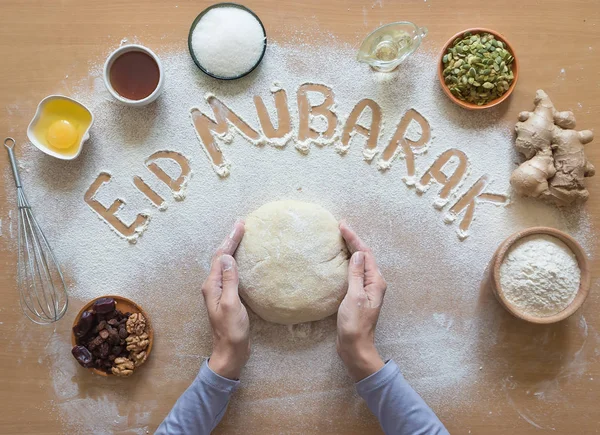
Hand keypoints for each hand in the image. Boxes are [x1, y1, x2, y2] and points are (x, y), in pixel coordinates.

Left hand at [201, 220, 249, 379]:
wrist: (230, 351)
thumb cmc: (232, 330)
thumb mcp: (231, 303)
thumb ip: (229, 280)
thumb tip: (227, 257)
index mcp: (211, 285)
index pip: (220, 256)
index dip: (231, 239)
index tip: (241, 224)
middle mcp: (212, 285)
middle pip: (220, 257)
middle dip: (230, 239)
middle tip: (241, 224)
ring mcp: (218, 291)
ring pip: (224, 263)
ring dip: (231, 248)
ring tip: (240, 236)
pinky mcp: (226, 296)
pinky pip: (229, 272)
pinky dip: (235, 260)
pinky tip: (241, 259)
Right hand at [337, 221, 386, 381]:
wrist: (355, 347)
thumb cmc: (355, 324)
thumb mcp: (354, 297)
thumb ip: (356, 274)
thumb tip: (359, 254)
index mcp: (376, 282)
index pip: (366, 254)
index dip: (354, 238)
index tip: (342, 225)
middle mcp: (374, 283)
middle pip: (364, 256)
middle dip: (353, 240)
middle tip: (340, 226)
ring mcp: (366, 289)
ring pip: (359, 264)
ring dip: (351, 250)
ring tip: (340, 238)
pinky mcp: (358, 295)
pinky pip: (354, 273)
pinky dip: (347, 262)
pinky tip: (340, 260)